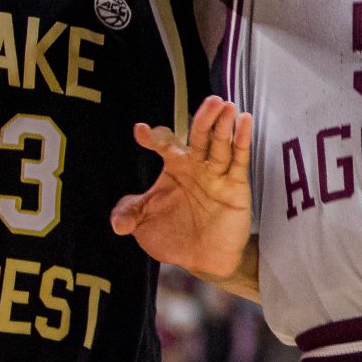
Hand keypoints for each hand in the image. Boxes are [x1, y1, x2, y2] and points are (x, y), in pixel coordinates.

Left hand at [112, 99, 256, 279]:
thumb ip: (129, 215)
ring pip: (220, 144)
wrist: (204, 260)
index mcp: (174, 169)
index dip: (153, 137)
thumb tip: (117, 223)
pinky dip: (241, 140)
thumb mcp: (144, 225)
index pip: (165, 145)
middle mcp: (196, 166)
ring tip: (226, 105)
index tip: (141, 132)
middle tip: (210, 101)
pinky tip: (244, 121)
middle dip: (204, 118)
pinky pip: (239, 160)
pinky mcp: (235, 185)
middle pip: (199, 136)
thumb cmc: (174, 237)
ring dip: (223, 125)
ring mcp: (216, 174)